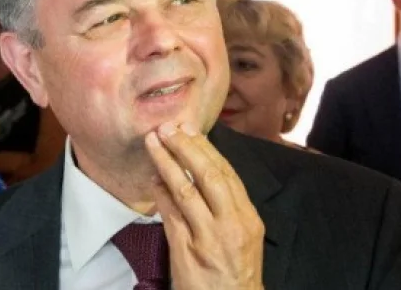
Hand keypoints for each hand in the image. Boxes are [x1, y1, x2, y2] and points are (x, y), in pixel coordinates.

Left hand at [145, 122, 264, 289]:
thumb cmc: (236, 272)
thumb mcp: (243, 236)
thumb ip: (227, 207)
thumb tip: (200, 172)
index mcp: (248, 218)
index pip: (227, 174)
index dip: (206, 149)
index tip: (190, 129)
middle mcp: (231, 225)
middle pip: (208, 176)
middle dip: (186, 148)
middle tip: (168, 128)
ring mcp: (208, 238)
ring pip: (186, 190)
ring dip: (167, 163)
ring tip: (153, 144)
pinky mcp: (187, 252)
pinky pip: (171, 215)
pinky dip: (160, 194)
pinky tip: (152, 180)